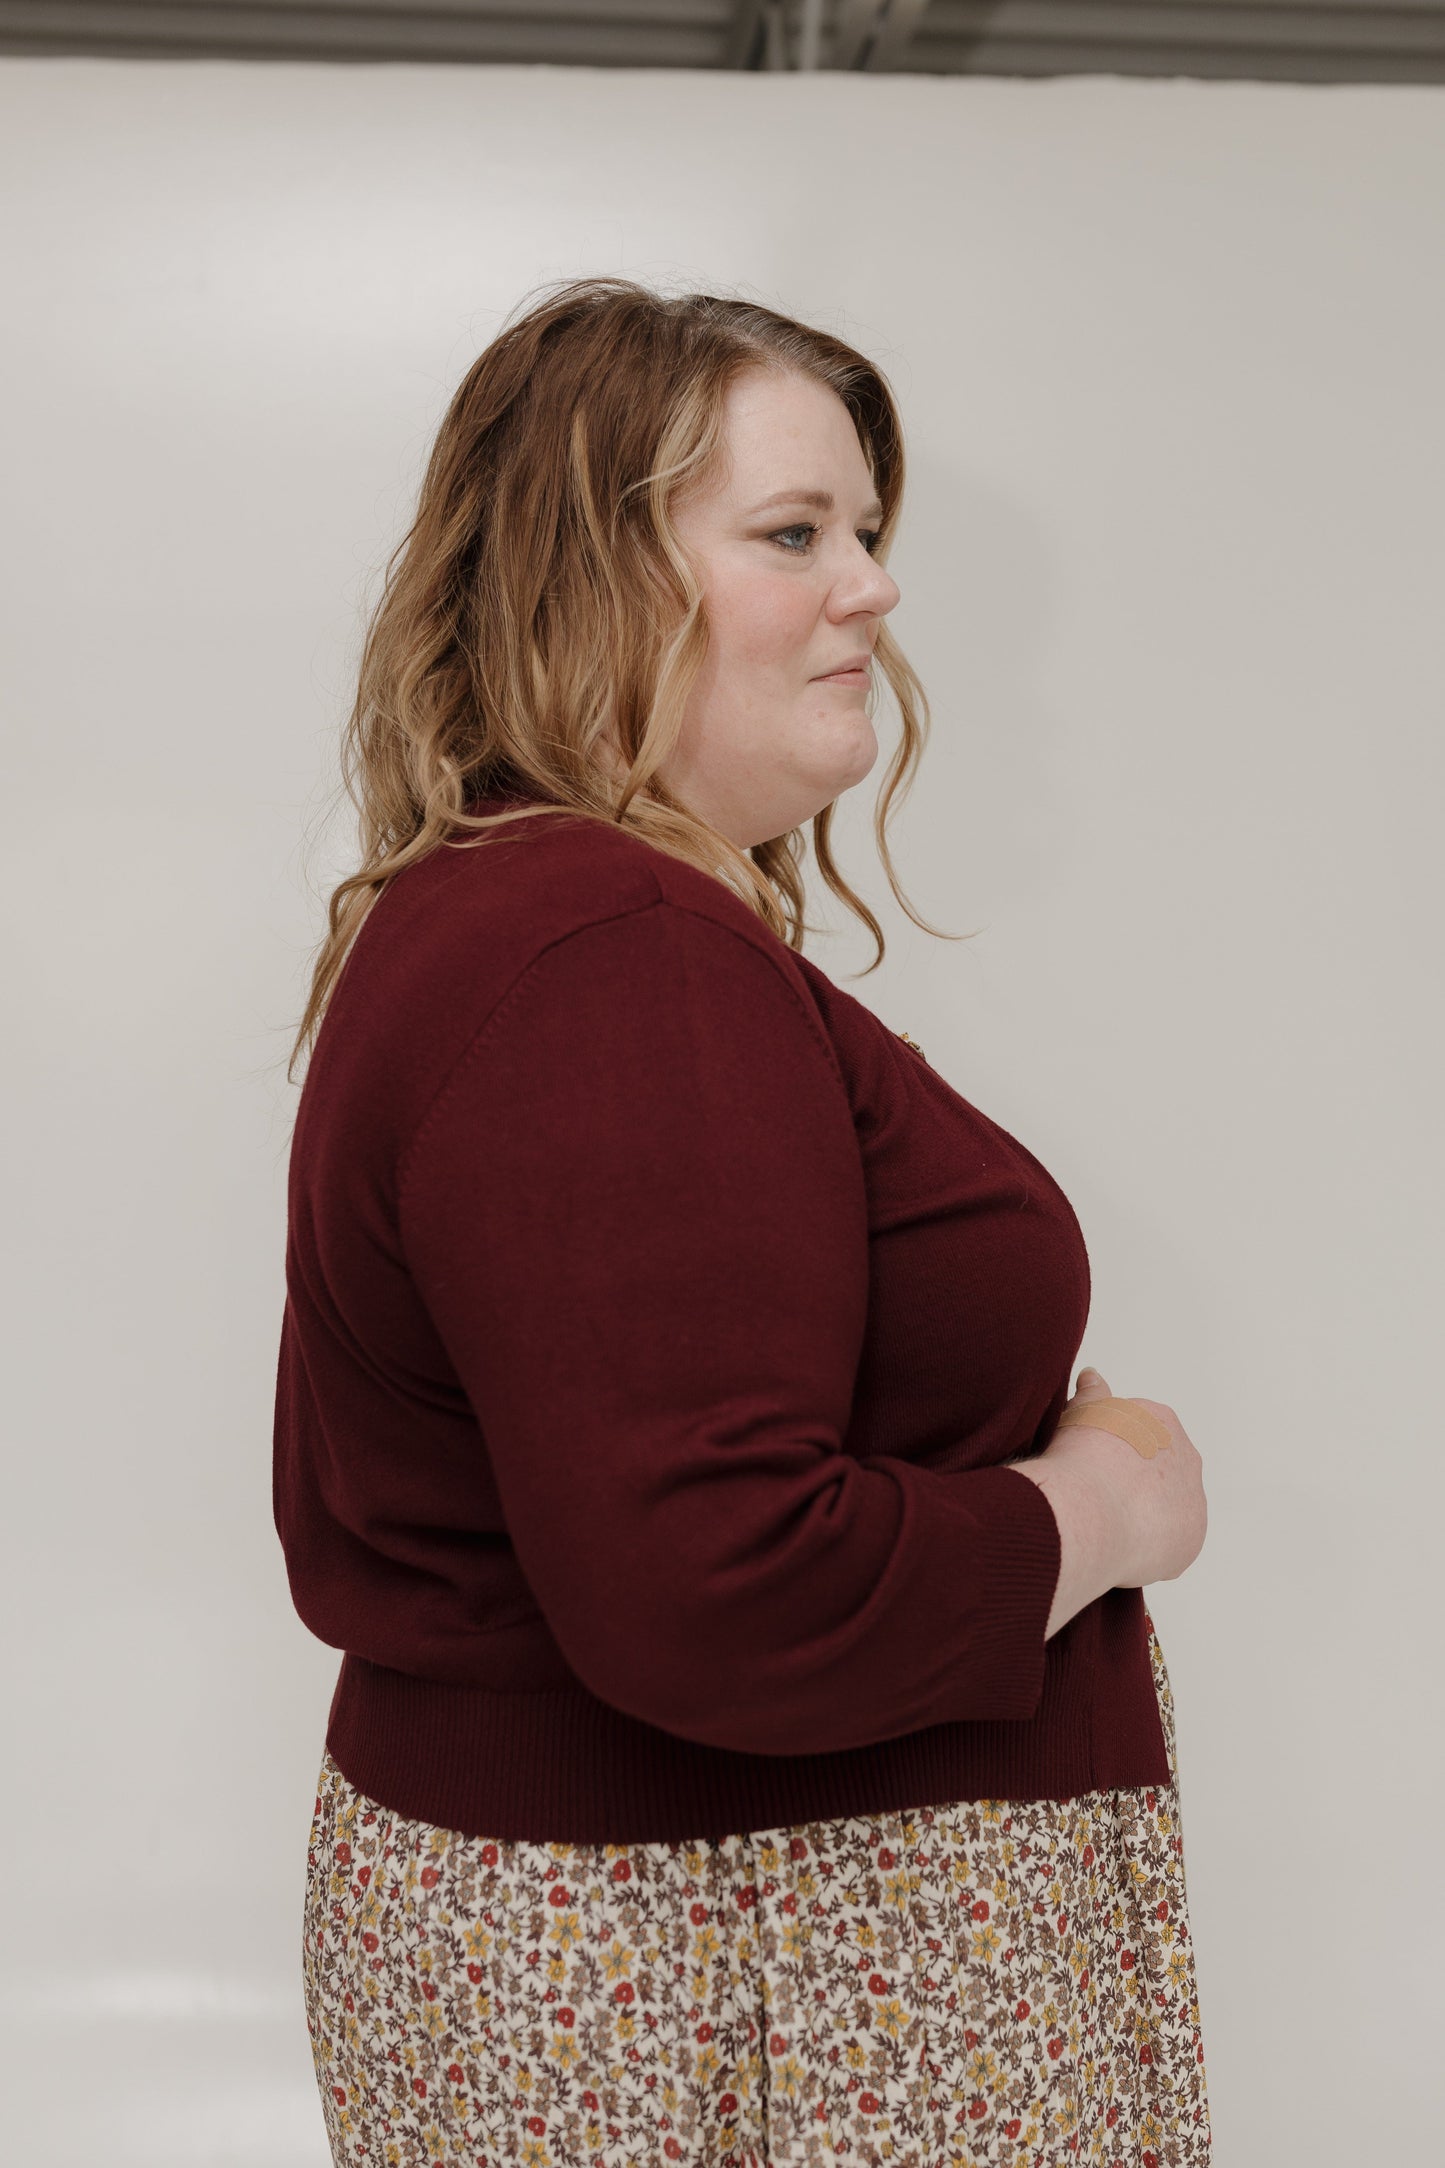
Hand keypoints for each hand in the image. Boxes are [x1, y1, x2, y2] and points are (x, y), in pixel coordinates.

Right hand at [1003, 1367, 1207, 1634]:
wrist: (1089, 1509)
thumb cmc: (1080, 1457)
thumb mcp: (1081, 1412)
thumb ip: (1092, 1393)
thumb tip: (1093, 1376)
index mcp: (1162, 1422)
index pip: (1139, 1434)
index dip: (1111, 1450)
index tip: (1090, 1463)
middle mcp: (1187, 1457)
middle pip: (1158, 1472)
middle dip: (1133, 1482)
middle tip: (1097, 1495)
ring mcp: (1193, 1500)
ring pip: (1166, 1510)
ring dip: (1144, 1516)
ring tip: (1106, 1526)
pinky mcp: (1191, 1540)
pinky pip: (1169, 1546)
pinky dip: (1148, 1549)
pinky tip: (1119, 1550)